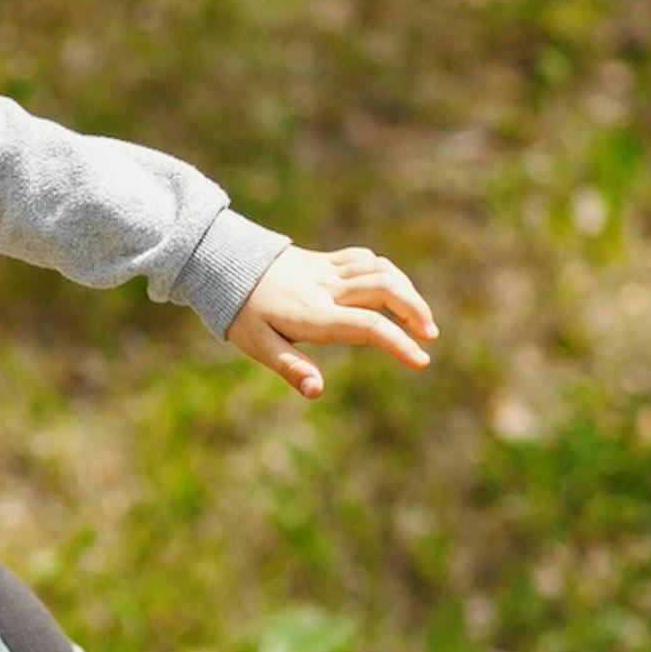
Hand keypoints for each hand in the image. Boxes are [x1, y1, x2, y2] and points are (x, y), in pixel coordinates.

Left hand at [226, 243, 438, 397]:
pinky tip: (390, 288)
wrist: (220, 262)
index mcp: (314, 314)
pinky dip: (385, 271)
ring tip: (418, 317)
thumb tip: (318, 392)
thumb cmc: (238, 310)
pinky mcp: (323, 259)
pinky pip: (364, 259)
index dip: (399, 343)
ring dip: (406, 290)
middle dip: (415, 310)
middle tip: (430, 336)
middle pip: (385, 289)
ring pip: (380, 270)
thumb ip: (291, 368)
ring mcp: (327, 270)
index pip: (368, 326)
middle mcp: (326, 288)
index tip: (421, 361)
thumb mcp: (257, 345)